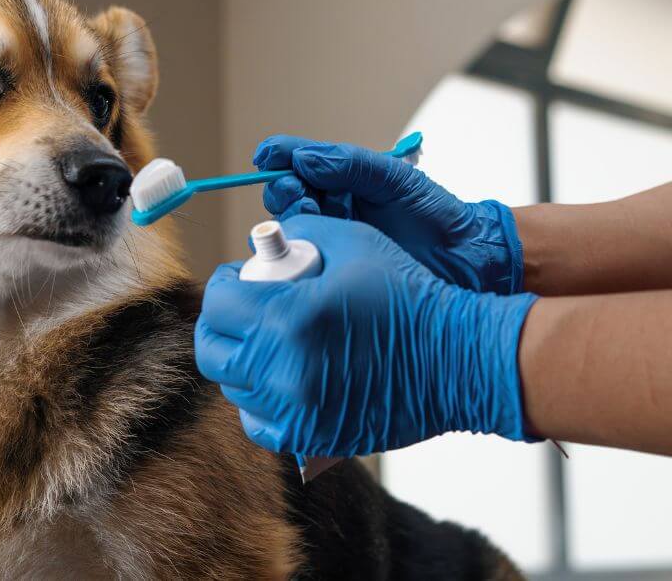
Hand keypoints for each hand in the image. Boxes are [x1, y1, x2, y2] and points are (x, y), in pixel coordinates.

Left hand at [195, 214, 537, 455]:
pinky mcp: (310, 438)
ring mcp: (295, 411)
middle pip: (214, 351)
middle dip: (222, 325)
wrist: (458, 359)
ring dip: (243, 361)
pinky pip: (259, 423)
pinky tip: (281, 379)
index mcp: (288, 317)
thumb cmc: (409, 296)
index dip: (225, 285)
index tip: (238, 280)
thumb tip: (264, 245)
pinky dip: (261, 401)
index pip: (219, 304)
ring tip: (270, 341)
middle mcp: (283, 370)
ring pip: (234, 388)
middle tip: (242, 312)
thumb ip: (298, 233)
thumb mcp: (354, 241)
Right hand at [254, 135, 525, 293]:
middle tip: (296, 191)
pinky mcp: (333, 270)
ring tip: (309, 213)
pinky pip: (300, 258)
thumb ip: (350, 164)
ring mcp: (332, 239)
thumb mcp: (396, 179)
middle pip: (286, 194)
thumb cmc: (436, 214)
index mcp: (345, 180)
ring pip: (289, 224)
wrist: (465, 259)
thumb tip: (304, 158)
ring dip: (290, 215)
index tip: (266, 155)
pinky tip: (301, 246)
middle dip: (283, 188)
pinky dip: (293, 251)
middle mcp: (333, 207)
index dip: (280, 156)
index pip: (301, 162)